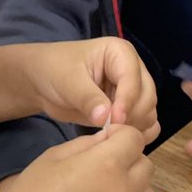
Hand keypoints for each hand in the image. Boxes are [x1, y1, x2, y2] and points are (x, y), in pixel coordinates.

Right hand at [0, 125, 156, 191]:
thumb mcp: (55, 156)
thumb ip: (88, 144)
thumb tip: (109, 140)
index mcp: (108, 163)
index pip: (135, 138)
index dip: (121, 135)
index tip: (107, 142)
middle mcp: (126, 190)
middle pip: (145, 165)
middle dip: (129, 160)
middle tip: (104, 169)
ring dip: (134, 189)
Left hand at [22, 40, 158, 142]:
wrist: (42, 82)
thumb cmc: (54, 71)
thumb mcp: (68, 81)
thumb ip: (88, 99)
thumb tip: (105, 118)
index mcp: (120, 53)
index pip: (133, 79)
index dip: (127, 101)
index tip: (113, 121)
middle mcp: (133, 70)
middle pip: (147, 97)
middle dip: (132, 115)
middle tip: (109, 130)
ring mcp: (132, 91)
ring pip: (148, 112)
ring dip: (135, 126)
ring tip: (110, 134)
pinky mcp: (128, 109)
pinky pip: (145, 123)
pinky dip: (138, 133)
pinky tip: (119, 138)